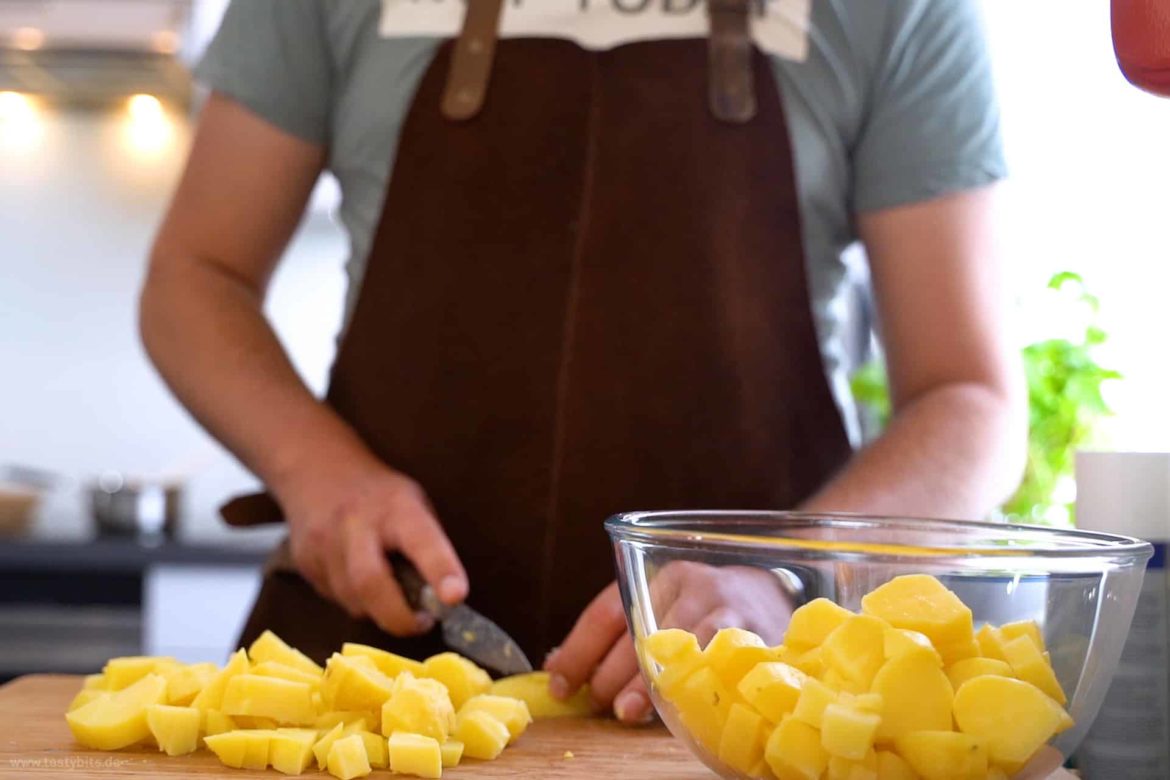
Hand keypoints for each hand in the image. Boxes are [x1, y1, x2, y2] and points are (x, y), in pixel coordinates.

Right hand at [276, 459, 467, 635]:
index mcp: (396, 507)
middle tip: (421, 624)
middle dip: (399, 617)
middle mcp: (355, 523)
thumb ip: (428, 546)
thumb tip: (442, 598)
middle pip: (371, 582)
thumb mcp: (414, 504)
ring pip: (352, 600)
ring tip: (392, 597)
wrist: (316, 470)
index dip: (440, 570)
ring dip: (378, 611)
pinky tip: (359, 582)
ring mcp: (323, 544)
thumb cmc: (380, 495)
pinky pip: (336, 599)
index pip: (421, 540)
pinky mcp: (304, 563)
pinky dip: (356, 601)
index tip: (455, 597)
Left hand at [545, 562, 794, 724]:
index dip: (577, 652)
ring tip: (626, 711)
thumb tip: (558, 666)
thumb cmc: (708, 609)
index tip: (559, 685)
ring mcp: (725, 608)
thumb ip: (616, 633)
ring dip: (645, 686)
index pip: (606, 612)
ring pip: (673, 650)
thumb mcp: (663, 607)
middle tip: (597, 703)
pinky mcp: (754, 634)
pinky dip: (690, 689)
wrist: (778, 595)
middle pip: (635, 634)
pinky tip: (676, 706)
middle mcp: (691, 584)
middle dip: (609, 675)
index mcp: (658, 575)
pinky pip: (714, 665)